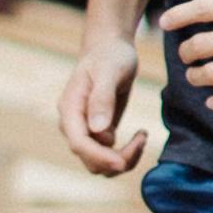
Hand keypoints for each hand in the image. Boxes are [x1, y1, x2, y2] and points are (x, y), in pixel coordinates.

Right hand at [58, 31, 148, 176]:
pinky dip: (126, 153)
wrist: (109, 49)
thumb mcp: (110, 72)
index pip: (78, 143)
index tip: (123, 161)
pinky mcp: (99, 134)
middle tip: (142, 138)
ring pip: (100, 163)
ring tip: (142, 135)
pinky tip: (141, 134)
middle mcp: (73, 125)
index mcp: (69, 109)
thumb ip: (102, 98)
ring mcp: (85, 131)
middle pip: (90, 159)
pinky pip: (109, 156)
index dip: (99, 156)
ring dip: (124, 159)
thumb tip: (97, 129)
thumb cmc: (110, 56)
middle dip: (117, 159)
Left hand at [159, 0, 212, 111]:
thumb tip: (197, 4)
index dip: (177, 16)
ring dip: (194, 76)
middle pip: (200, 46)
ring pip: (211, 75)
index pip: (202, 10)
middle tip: (187, 52)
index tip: (165, 23)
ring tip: (195, 73)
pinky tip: (211, 100)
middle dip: (185, 51)